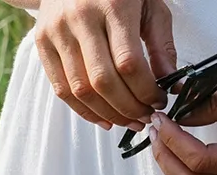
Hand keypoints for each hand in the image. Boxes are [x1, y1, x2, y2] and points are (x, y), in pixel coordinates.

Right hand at [33, 0, 177, 129]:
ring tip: (127, 121)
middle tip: (144, 118)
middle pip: (103, 81)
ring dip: (107, 114)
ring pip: (81, 90)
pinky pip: (61, 90)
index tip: (159, 101)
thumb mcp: (149, 3)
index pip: (129, 63)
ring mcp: (58, 30)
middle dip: (128, 108)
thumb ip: (161, 43)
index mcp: (113, 3)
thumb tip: (173, 86)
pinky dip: (84, 111)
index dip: (146, 91)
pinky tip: (104, 118)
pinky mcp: (42, 42)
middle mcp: (81, 16)